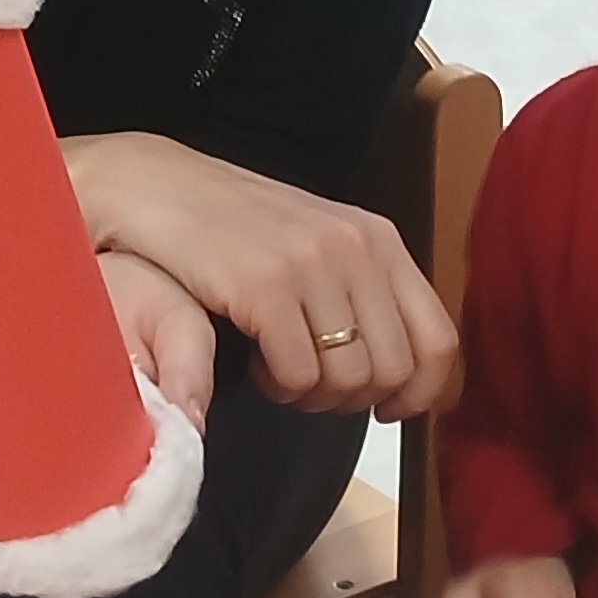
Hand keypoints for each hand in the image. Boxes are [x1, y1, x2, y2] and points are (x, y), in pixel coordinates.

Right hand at [65, 131, 457, 418]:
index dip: (421, 393)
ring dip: (311, 395)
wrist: (158, 187)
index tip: (388, 410)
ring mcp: (312, 265)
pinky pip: (297, 374)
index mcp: (380, 241)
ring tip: (279, 372)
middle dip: (352, 399)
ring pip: (346, 380)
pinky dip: (278, 386)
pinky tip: (256, 363)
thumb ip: (363, 292)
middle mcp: (357, 249)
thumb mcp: (320, 245)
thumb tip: (401, 370)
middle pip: (392, 371)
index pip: (439, 340)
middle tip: (311, 388)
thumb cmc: (237, 226)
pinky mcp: (265, 285)